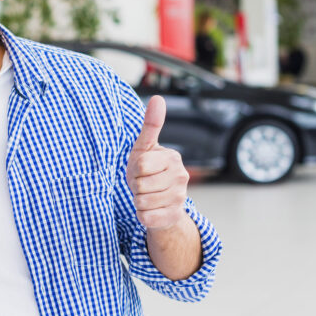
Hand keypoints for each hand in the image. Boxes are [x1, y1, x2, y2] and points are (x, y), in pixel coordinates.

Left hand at [126, 96, 189, 231]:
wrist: (158, 202)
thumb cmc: (147, 171)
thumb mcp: (144, 148)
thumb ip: (150, 125)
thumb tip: (158, 98)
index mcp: (173, 158)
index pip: (140, 165)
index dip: (133, 169)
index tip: (140, 169)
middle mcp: (182, 177)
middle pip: (140, 184)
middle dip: (134, 186)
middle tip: (142, 184)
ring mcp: (180, 198)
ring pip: (142, 202)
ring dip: (137, 201)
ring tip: (146, 196)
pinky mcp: (174, 216)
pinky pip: (145, 218)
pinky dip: (142, 215)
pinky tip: (150, 210)